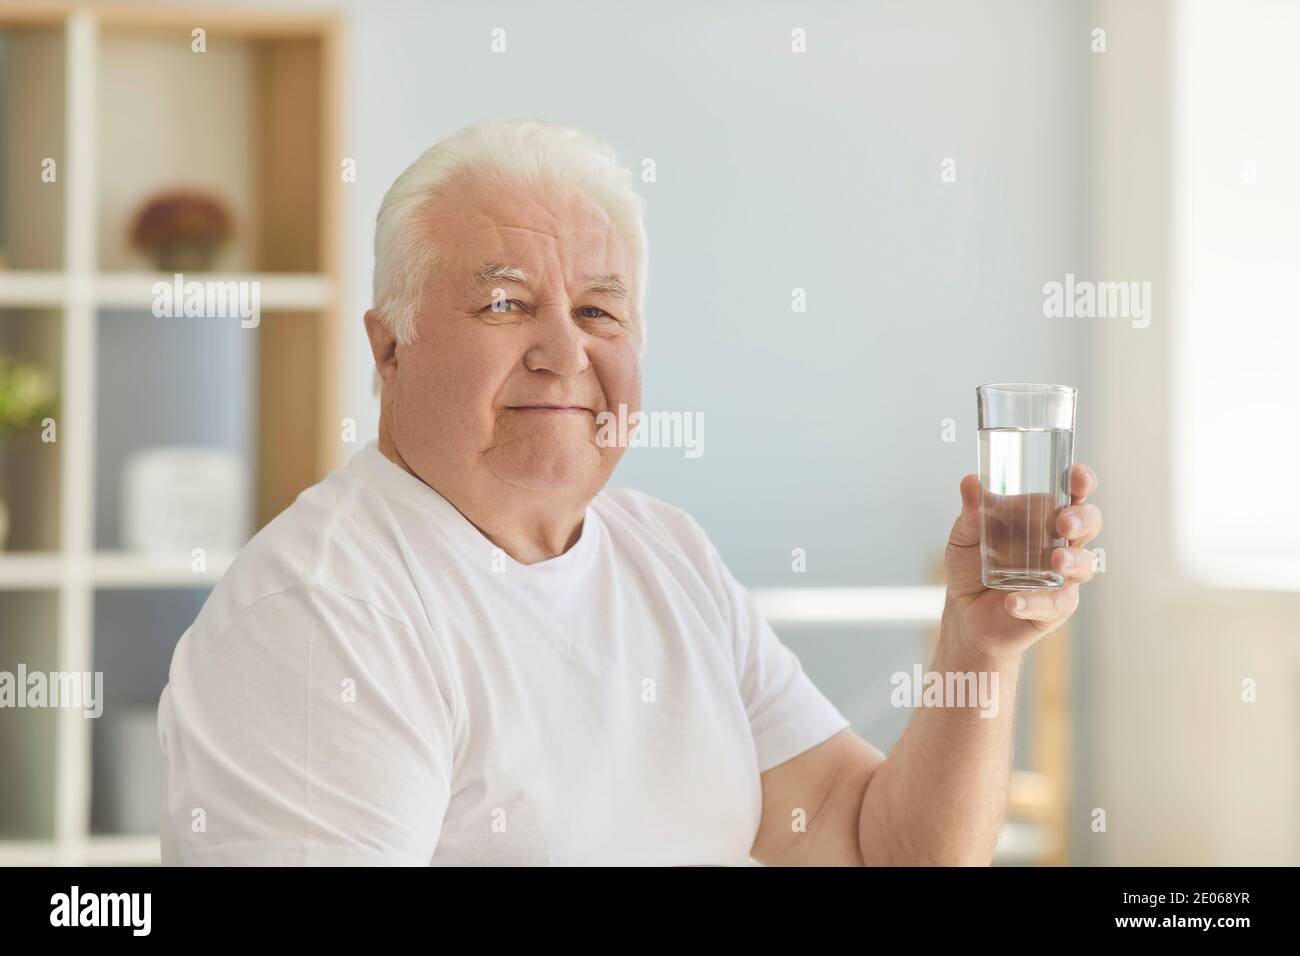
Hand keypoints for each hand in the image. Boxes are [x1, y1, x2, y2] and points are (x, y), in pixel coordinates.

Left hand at [943, 464, 1101, 662]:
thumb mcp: (965, 535)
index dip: (1080, 483)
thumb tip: (970, 481)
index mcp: (1044, 517)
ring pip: (1085, 566)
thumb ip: (971, 511)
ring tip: (1057, 560)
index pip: (1072, 494)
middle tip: (1063, 523)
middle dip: (1082, 520)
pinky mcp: (1052, 609)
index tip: (1077, 477)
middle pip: (1088, 525)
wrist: (964, 610)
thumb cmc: (973, 564)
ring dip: (1073, 561)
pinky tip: (1013, 601)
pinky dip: (1034, 602)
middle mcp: (1061, 544)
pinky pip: (1052, 605)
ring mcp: (1062, 577)